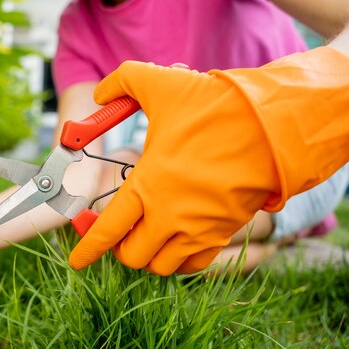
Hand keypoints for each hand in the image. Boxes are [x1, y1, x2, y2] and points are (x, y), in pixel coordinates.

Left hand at [69, 47, 348, 274]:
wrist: (272, 126)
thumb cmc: (213, 107)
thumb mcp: (160, 83)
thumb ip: (122, 82)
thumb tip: (100, 93)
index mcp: (147, 186)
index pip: (107, 231)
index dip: (88, 249)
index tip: (77, 260)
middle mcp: (170, 216)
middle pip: (131, 256)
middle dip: (119, 248)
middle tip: (119, 231)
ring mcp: (198, 230)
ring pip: (161, 266)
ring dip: (148, 255)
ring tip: (146, 235)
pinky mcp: (223, 233)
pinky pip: (194, 265)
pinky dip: (179, 260)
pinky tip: (175, 241)